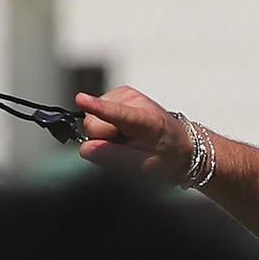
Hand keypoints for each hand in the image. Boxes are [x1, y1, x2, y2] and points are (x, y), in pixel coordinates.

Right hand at [74, 88, 191, 181]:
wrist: (177, 141)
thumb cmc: (163, 155)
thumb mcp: (144, 166)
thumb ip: (115, 157)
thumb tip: (86, 148)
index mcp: (147, 121)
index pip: (119, 114)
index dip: (98, 108)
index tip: (80, 100)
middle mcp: (135, 101)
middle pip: (94, 123)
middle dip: (102, 139)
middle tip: (123, 146)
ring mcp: (125, 95)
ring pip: (92, 119)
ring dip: (106, 133)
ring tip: (126, 138)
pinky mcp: (117, 94)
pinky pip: (95, 115)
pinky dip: (107, 125)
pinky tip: (123, 129)